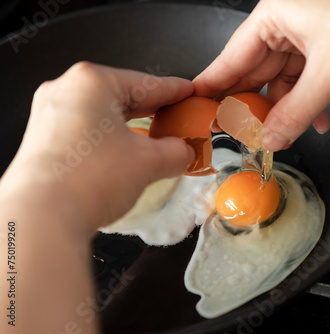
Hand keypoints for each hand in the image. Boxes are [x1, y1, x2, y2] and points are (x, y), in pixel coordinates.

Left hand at [1, 62, 194, 229]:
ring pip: (104, 114)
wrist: (44, 217)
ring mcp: (51, 115)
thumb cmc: (86, 180)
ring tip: (155, 141)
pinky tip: (126, 154)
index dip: (175, 90)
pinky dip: (111, 140)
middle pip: (124, 96)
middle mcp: (66, 91)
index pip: (147, 83)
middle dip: (154, 111)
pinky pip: (88, 130)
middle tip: (177, 119)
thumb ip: (176, 151)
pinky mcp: (45, 139)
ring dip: (133, 128)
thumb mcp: (149, 162)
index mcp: (92, 82)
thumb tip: (184, 152)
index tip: (187, 92)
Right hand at [194, 0, 329, 150]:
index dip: (215, 86)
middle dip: (252, 105)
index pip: (232, 57)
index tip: (199, 108)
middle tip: (239, 132)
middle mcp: (286, 23)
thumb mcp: (327, 76)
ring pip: (281, 81)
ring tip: (279, 135)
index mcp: (275, 16)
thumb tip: (270, 139)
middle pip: (255, 71)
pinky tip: (316, 122)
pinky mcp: (324, 49)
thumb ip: (294, 114)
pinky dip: (306, 103)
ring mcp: (306, 37)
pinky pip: (304, 82)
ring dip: (283, 110)